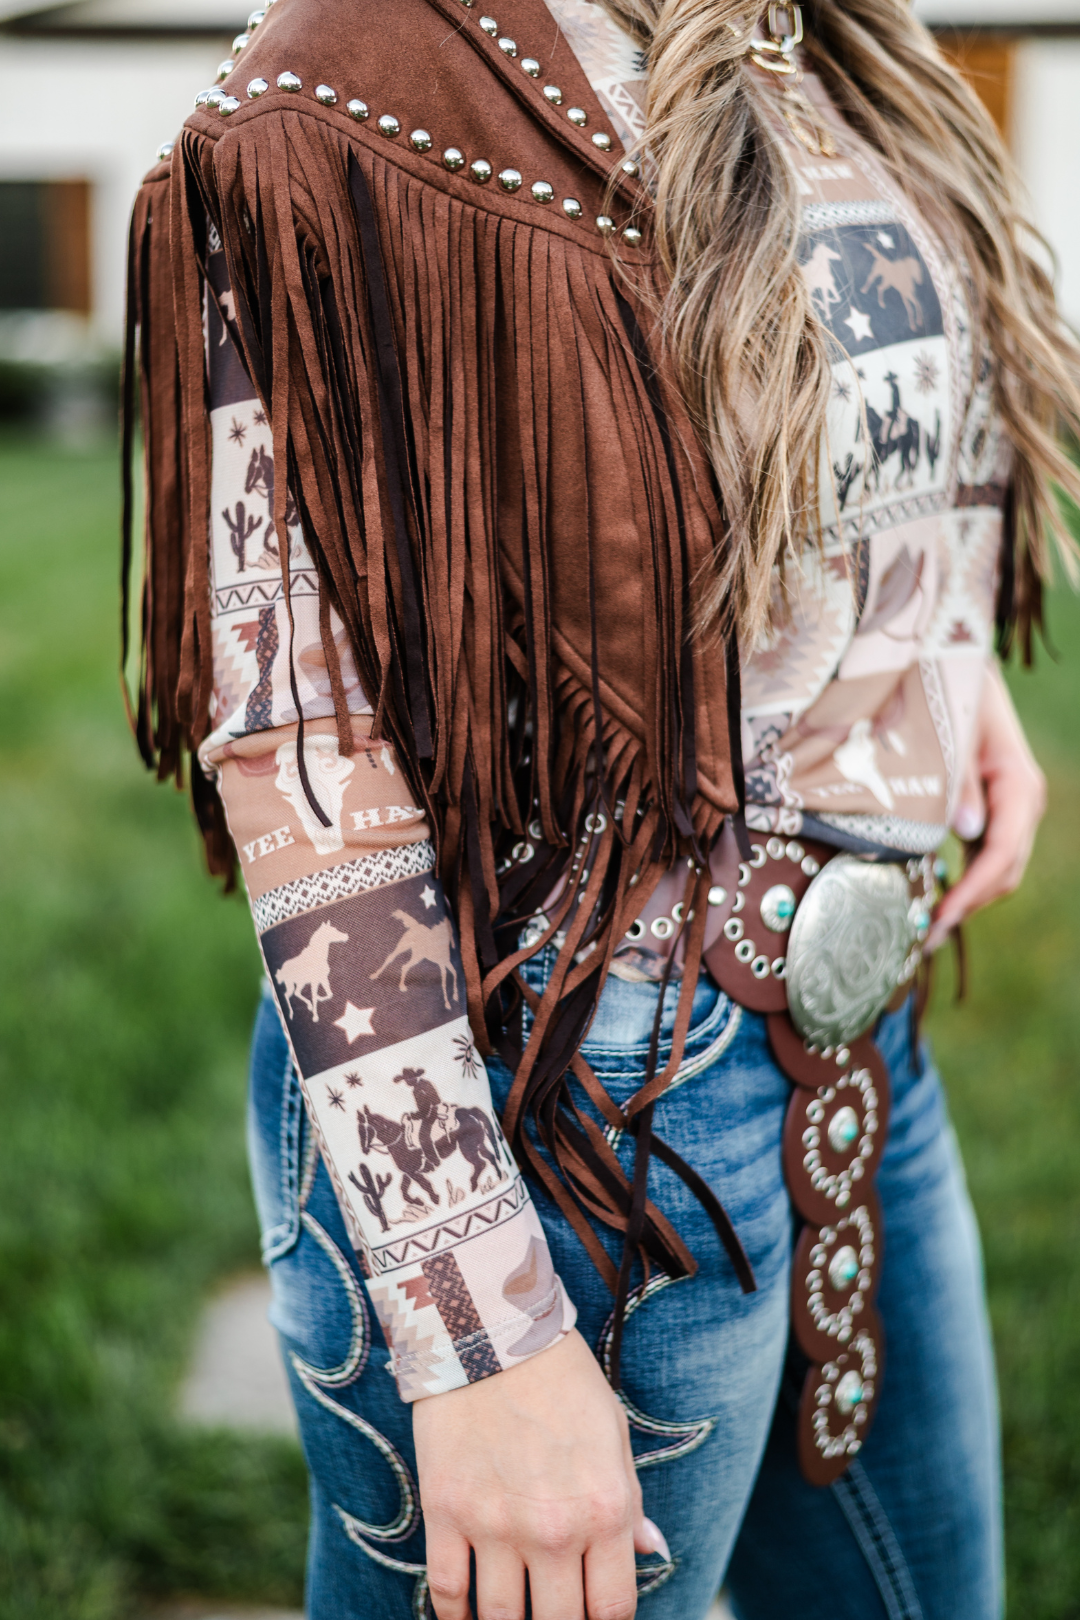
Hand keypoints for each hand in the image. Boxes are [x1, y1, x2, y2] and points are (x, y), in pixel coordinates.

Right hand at [413, 1327, 667, 1619]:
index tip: (596, 1618)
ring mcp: (495, 1525)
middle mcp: (554, 1529)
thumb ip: (630, 1501)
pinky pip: (447, 1592)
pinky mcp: (446, 1512)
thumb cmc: (561, 1379)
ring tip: (513, 1618)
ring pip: (502, 1618)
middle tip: (554, 1613)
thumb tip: (651, 1551)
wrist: (492, 1333)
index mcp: (604, 1509)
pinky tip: (465, 1618)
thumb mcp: (613, 1432)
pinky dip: (455, 1617)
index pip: (613, 1609)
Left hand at [927, 662, 1045, 950]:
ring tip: (927, 927)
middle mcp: (1023, 800)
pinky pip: (985, 854)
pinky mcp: (992, 810)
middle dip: (969, 905)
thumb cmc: (950, 691)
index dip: (974, 890)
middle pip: (1005, 870)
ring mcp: (1010, 807)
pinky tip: (934, 896)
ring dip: (968, 899)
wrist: (953, 664)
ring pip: (998, 868)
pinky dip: (964, 878)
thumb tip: (966, 831)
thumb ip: (957, 780)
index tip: (943, 916)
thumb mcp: (949, 731)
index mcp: (1018, 783)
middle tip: (925, 936)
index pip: (1004, 851)